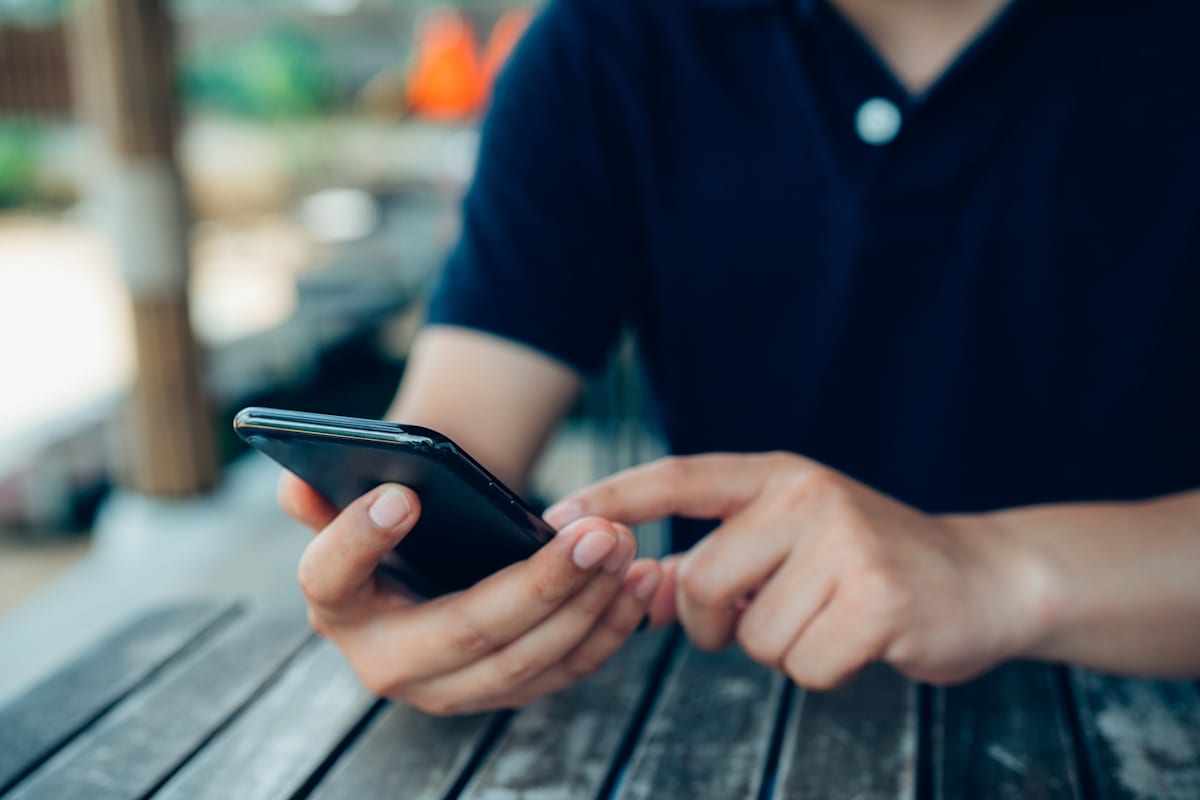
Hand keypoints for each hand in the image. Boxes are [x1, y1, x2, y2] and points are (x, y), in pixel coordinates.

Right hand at [277, 472, 662, 714]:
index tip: (401, 494)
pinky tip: (643, 581)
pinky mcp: (507, 691)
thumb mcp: (353, 511)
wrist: (427, 577)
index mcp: (338, 607)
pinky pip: (568, 669)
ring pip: (531, 660)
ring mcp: (453, 687)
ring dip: (590, 605)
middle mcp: (389, 663)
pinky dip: (612, 627)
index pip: (332, 578)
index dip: (359, 540)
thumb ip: (326, 500)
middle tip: (594, 534)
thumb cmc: (393, 535)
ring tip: (626, 548)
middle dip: (539, 584)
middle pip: (467, 630)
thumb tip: (295, 486)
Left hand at [545, 454, 1049, 687]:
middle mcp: (807, 497)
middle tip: (756, 617)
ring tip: (830, 617)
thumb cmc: (868, 566)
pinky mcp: (881, 600)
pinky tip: (860, 640)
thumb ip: (714, 560)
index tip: (553, 520)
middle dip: (713, 622)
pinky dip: (823, 670)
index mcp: (779, 475)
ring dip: (780, 647)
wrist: (984, 580)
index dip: (612, 499)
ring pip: (751, 635)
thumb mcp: (789, 543)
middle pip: (700, 582)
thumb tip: (638, 588)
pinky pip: (804, 665)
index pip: (678, 477)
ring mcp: (847, 544)